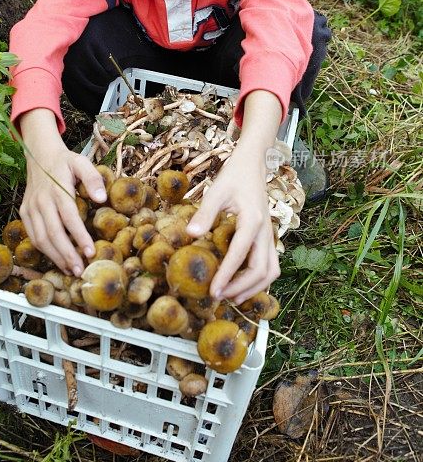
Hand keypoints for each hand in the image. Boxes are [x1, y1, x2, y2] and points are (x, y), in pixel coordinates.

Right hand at [19, 110, 106, 274]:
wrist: (39, 153)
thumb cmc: (65, 161)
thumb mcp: (81, 162)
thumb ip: (93, 178)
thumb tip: (102, 199)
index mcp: (57, 189)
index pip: (69, 217)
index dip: (79, 237)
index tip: (90, 252)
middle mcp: (41, 201)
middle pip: (53, 233)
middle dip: (67, 254)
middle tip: (80, 270)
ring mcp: (30, 207)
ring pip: (40, 238)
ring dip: (55, 257)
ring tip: (70, 270)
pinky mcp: (24, 211)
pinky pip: (32, 235)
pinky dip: (43, 250)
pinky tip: (57, 259)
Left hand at [186, 144, 279, 303]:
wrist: (252, 164)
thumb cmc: (234, 176)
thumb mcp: (216, 191)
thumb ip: (205, 213)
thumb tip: (190, 234)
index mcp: (253, 221)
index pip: (240, 255)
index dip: (227, 276)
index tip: (213, 291)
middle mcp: (265, 231)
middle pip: (262, 270)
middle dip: (242, 288)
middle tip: (220, 297)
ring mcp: (269, 235)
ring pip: (271, 271)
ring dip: (254, 287)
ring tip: (233, 297)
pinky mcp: (267, 237)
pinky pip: (269, 264)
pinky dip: (259, 279)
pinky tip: (241, 285)